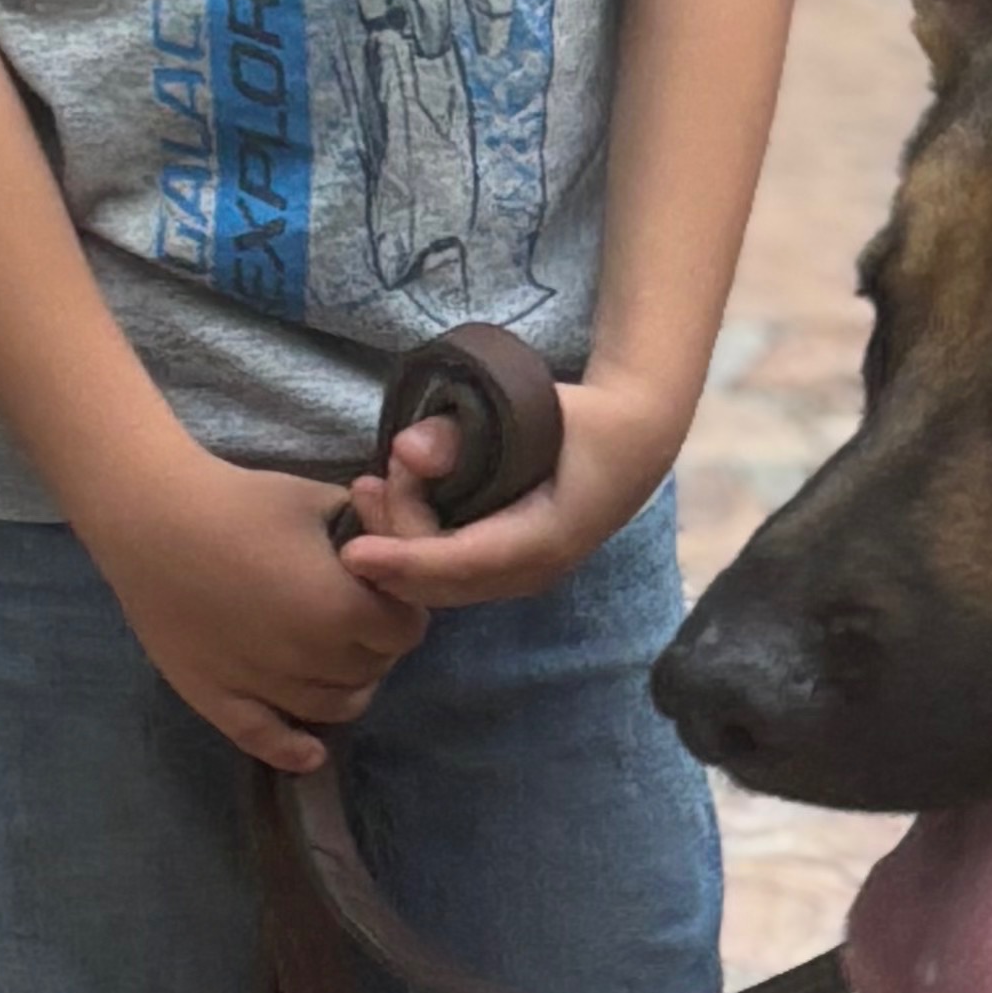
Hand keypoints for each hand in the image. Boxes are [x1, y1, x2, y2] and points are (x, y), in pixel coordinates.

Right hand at [79, 435, 429, 766]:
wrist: (149, 516)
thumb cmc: (238, 501)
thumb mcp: (318, 500)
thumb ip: (369, 528)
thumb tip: (396, 542)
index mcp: (341, 610)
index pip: (406, 631)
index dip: (403, 610)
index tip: (386, 593)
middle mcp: (308, 660)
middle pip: (372, 670)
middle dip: (376, 644)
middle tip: (357, 617)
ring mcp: (260, 685)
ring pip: (331, 708)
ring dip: (346, 687)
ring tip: (335, 660)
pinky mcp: (214, 697)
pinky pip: (263, 740)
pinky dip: (294, 751)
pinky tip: (312, 754)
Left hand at [333, 361, 680, 614]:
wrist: (637, 436)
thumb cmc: (588, 420)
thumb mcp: (534, 409)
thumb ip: (468, 428)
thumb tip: (408, 449)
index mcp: (547, 539)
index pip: (460, 564)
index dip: (403, 561)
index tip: (354, 552)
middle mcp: (535, 570)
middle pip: (443, 582)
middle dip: (394, 542)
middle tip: (375, 478)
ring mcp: (525, 575)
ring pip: (444, 583)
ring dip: (400, 543)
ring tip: (371, 488)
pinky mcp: (512, 567)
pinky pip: (453, 572)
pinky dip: (416, 545)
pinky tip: (394, 504)